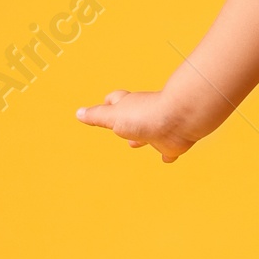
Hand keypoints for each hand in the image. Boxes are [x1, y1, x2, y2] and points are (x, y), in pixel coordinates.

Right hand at [76, 88, 202, 162]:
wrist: (179, 120)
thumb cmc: (145, 116)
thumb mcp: (113, 116)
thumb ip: (97, 116)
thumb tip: (78, 112)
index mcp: (129, 106)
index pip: (116, 100)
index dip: (109, 102)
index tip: (105, 102)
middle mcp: (145, 115)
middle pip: (133, 116)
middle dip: (125, 121)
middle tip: (119, 127)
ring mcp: (159, 128)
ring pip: (149, 133)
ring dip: (143, 138)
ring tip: (135, 143)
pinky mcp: (172, 142)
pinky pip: (169, 149)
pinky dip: (167, 154)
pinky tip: (166, 158)